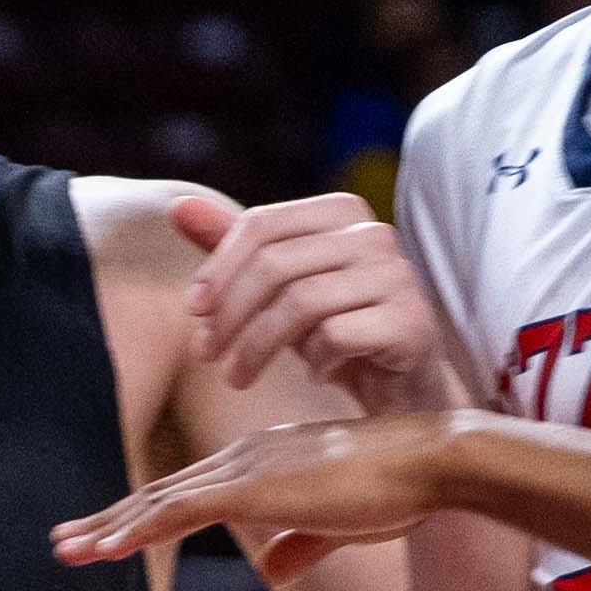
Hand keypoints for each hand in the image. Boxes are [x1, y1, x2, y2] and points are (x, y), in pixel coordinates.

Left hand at [59, 410, 469, 587]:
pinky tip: (109, 547)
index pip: (190, 493)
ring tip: (68, 550)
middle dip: (111, 520)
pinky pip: (181, 510)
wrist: (428, 462)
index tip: (103, 535)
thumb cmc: (397, 490)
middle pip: (163, 494)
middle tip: (63, 543)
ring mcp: (247, 469)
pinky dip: (140, 528)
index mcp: (266, 463)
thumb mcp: (339, 525)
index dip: (142, 516)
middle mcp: (247, 458)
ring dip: (111, 526)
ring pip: (161, 501)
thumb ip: (302, 543)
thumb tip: (271, 569)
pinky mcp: (254, 487)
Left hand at [184, 190, 475, 417]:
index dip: (218, 268)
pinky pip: (338, 336)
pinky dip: (315, 362)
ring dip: (257, 347)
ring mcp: (398, 276)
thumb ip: (235, 246)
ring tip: (239, 375)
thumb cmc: (334, 327)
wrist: (402, 383)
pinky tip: (316, 375)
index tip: (194, 311)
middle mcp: (374, 234)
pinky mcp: (411, 321)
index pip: (263, 223)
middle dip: (230, 315)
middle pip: (276, 264)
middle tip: (207, 354)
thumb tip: (179, 207)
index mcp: (342, 212)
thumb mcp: (280, 287)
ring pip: (302, 302)